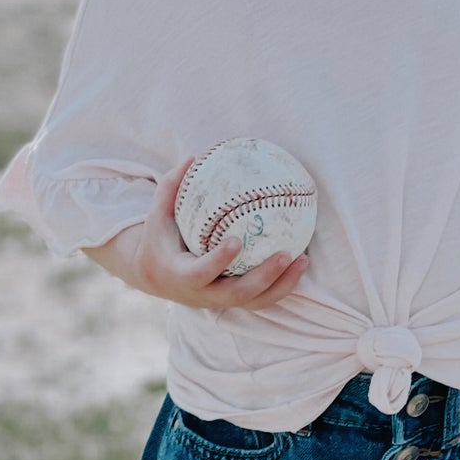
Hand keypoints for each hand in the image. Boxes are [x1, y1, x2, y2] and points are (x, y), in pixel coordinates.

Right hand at [113, 155, 309, 309]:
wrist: (157, 277)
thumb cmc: (160, 239)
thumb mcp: (158, 215)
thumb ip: (171, 187)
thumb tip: (193, 156)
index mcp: (181, 275)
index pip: (201, 272)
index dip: (218, 261)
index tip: (236, 241)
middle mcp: (203, 294)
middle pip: (237, 293)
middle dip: (263, 276)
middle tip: (284, 254)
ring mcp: (220, 301)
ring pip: (256, 300)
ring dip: (282, 283)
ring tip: (303, 259)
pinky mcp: (234, 303)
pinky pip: (264, 298)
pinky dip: (284, 284)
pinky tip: (301, 262)